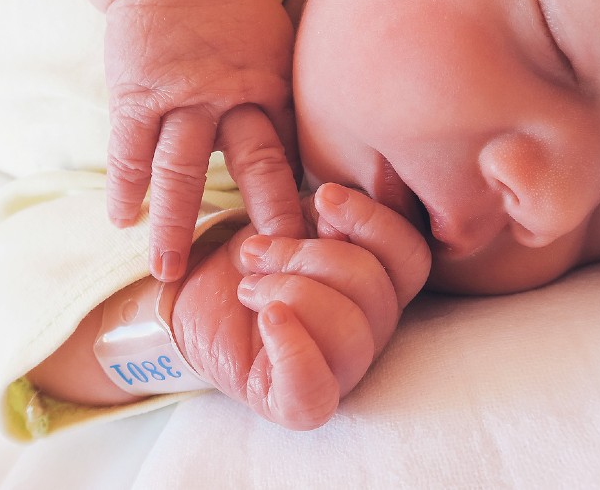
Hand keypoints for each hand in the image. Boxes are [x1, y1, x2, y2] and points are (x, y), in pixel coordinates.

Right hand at [103, 0, 300, 280]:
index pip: (297, 154)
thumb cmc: (235, 11)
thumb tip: (324, 160)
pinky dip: (124, 186)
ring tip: (168, 272)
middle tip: (276, 269)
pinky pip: (128, 149)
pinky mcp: (136, 94)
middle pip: (256, 165)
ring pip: (179, 169)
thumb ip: (292, 105)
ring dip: (174, 224)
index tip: (322, 247)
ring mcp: (180, 97)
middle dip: (268, 218)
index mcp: (275, 87)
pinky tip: (121, 220)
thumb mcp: (281, 49)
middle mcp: (233, 96)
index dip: (310, 200)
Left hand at [172, 184, 430, 428]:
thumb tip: (337, 204)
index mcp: (378, 284)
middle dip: (307, 257)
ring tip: (248, 287)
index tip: (325, 196)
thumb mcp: (290, 219)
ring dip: (289, 293)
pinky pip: (313, 389)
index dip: (375, 223)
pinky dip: (292, 349)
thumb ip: (326, 216)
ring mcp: (339, 373)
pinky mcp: (297, 404)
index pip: (411, 258)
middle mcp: (370, 332)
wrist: (188, 296)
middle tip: (256, 251)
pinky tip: (268, 319)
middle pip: (375, 291)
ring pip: (351, 334)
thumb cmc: (248, 261)